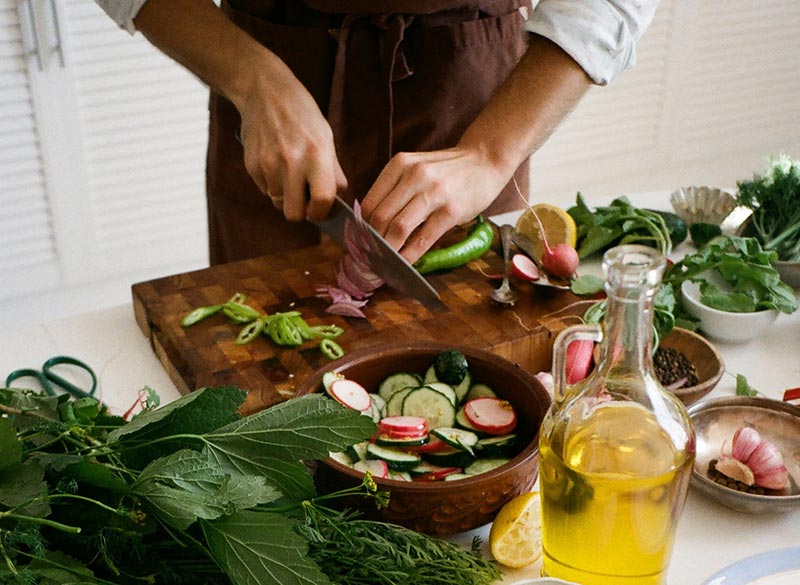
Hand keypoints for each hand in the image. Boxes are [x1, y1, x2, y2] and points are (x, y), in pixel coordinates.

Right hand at [237, 54, 346, 221]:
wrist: (264, 91)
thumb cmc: (301, 114)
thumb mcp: (326, 137)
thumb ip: (333, 172)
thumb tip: (336, 202)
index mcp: (317, 155)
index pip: (322, 201)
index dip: (321, 212)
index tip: (319, 210)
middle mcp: (292, 162)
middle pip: (293, 214)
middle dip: (300, 211)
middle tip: (303, 198)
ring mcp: (269, 164)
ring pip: (278, 202)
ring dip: (285, 194)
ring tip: (289, 171)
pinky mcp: (252, 165)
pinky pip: (264, 189)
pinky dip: (271, 183)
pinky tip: (274, 161)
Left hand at [360, 147, 509, 262]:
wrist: (485, 160)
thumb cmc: (447, 171)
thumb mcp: (416, 168)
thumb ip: (395, 190)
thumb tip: (370, 225)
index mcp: (399, 165)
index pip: (369, 203)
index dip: (360, 229)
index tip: (359, 244)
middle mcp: (414, 176)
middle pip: (380, 218)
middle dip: (371, 243)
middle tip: (368, 259)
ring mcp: (434, 193)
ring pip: (398, 228)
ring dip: (388, 251)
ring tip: (383, 264)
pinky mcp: (451, 210)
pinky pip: (423, 239)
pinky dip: (410, 256)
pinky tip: (404, 264)